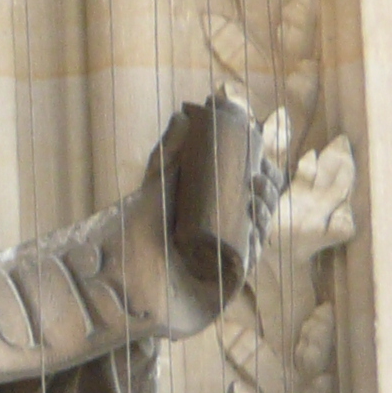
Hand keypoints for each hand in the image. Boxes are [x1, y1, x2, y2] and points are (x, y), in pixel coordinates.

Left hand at [132, 98, 274, 337]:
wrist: (123, 264)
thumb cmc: (138, 222)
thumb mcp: (157, 180)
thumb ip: (169, 149)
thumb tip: (184, 113)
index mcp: (220, 207)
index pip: (251, 186)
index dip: (263, 171)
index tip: (261, 156)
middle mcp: (228, 231)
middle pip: (262, 207)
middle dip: (268, 189)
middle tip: (257, 175)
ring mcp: (230, 256)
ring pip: (260, 230)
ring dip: (266, 210)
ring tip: (255, 193)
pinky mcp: (227, 279)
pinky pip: (248, 260)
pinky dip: (255, 243)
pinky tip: (254, 225)